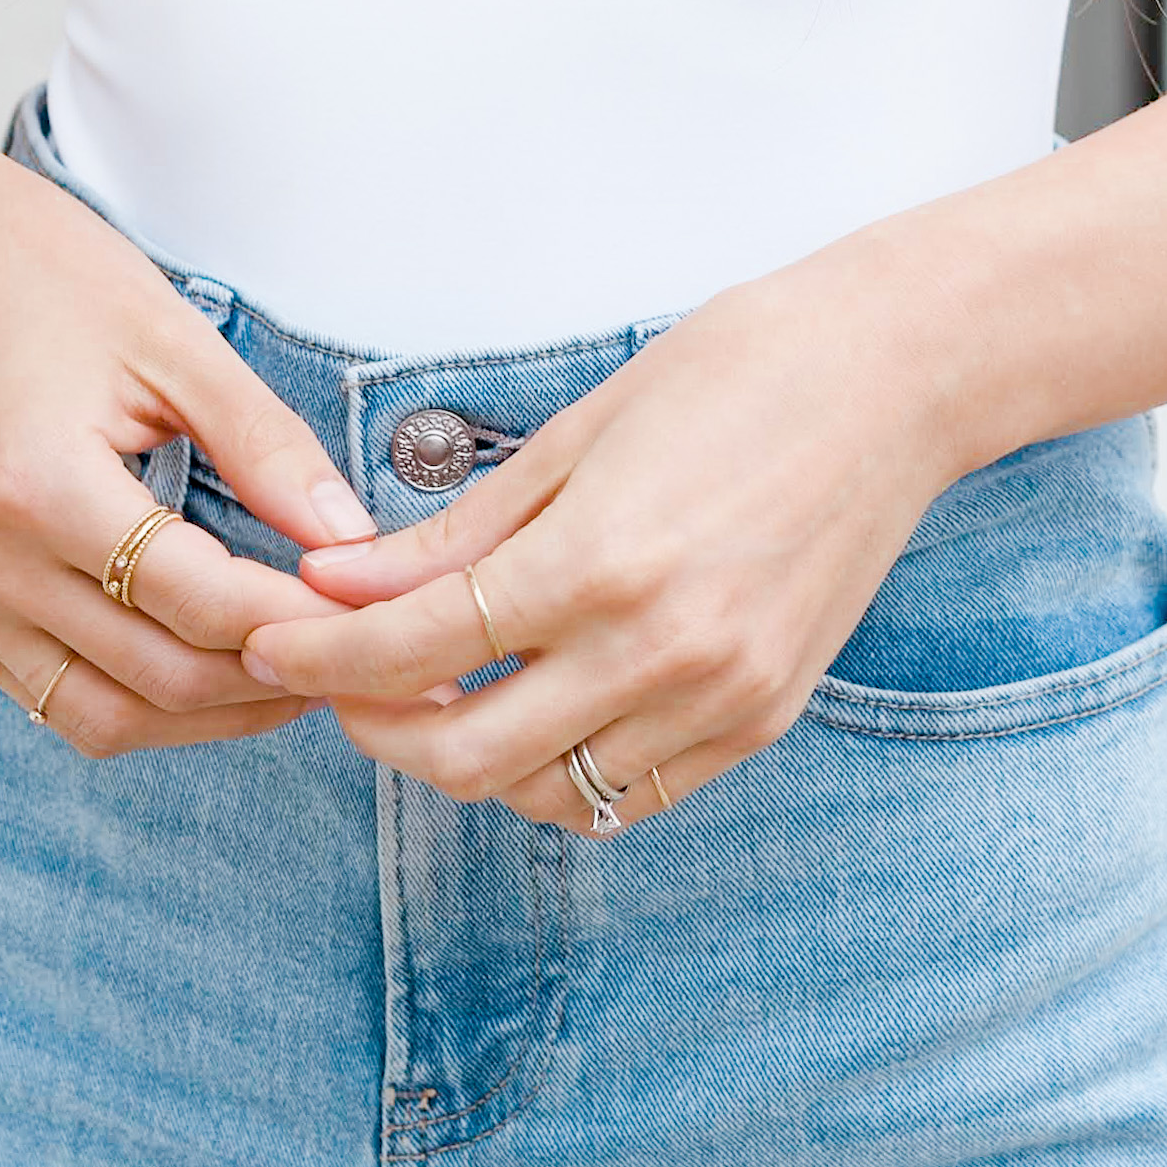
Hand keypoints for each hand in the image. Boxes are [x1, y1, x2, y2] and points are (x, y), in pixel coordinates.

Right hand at [0, 113, 378, 754]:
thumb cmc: (42, 274)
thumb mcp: (172, 337)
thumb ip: (264, 444)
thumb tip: (352, 541)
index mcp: (39, 486)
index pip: (198, 600)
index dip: (298, 619)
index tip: (373, 612)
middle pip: (158, 676)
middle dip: (271, 679)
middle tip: (355, 654)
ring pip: (105, 716)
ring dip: (209, 714)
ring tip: (296, 674)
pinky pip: (53, 699)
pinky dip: (140, 700)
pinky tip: (209, 661)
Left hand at [233, 222, 966, 828]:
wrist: (894, 378)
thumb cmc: (736, 371)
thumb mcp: (578, 434)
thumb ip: (457, 533)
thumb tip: (339, 584)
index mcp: (599, 562)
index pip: (418, 648)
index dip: (323, 659)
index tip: (272, 646)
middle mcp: (659, 652)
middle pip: (468, 755)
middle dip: (379, 729)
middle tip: (341, 683)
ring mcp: (719, 699)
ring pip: (547, 794)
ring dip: (472, 758)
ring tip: (442, 690)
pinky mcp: (762, 721)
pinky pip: (632, 795)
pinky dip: (563, 771)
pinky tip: (539, 707)